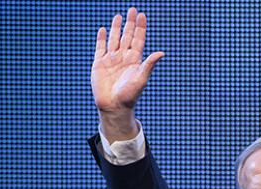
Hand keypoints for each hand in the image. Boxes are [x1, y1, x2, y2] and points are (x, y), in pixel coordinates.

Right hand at [91, 7, 163, 140]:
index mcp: (135, 61)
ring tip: (119, 15)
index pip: (138, 40)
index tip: (142, 15)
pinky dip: (102, 39)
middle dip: (130, 23)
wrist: (114, 106)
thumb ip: (149, 65)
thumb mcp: (141, 79)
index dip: (140, 28)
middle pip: (127, 36)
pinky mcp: (99, 64)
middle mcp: (123, 58)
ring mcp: (111, 60)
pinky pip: (100, 48)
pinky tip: (104, 30)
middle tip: (133, 9)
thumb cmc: (130, 96)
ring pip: (114, 40)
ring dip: (117, 28)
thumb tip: (162, 53)